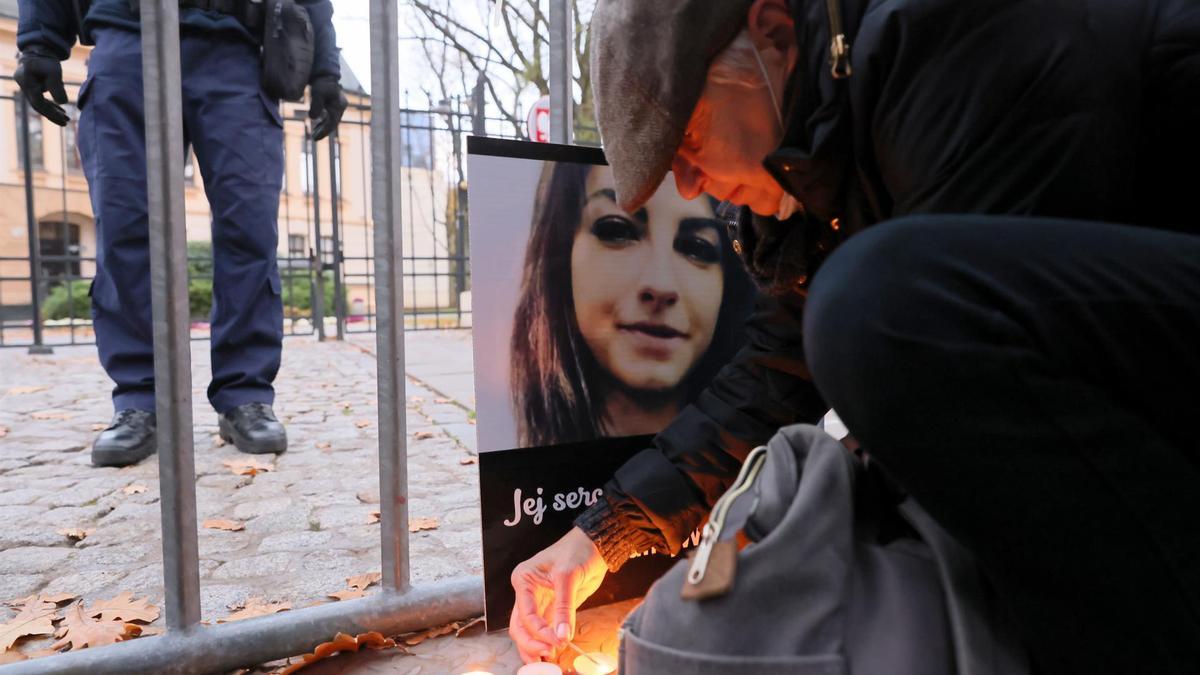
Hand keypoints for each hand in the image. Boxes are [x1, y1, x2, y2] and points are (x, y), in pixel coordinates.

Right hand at [13, 49, 68, 126]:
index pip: (38, 102)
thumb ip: (57, 87)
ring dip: (53, 111)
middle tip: (66, 122)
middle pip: (37, 105)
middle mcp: (23, 86)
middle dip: (52, 115)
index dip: (50, 112)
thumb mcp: (54, 72)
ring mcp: (26, 86)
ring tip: (66, 118)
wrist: (39, 50)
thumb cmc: (46, 60)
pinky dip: (51, 105)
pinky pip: (40, 99)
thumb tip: (62, 103)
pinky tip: (61, 110)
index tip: (63, 118)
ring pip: (39, 103)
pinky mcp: (31, 86)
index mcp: (26, 82)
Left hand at [308, 75, 346, 141]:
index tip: (315, 138)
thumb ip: (315, 105)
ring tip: (314, 135)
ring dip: (323, 128)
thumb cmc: (321, 83)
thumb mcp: (317, 93)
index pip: (332, 122)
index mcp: (338, 106)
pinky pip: (331, 117)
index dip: (323, 131)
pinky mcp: (335, 105)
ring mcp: (339, 106)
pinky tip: (316, 126)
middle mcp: (341, 107)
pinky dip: (324, 123)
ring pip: (332, 121)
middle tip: (314, 139)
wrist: (325, 75)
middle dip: (323, 132)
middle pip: (333, 123)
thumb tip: (312, 118)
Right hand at [509, 527, 607, 663]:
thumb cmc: (578, 550)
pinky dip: (547, 643)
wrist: (596, 545)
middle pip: (520, 627)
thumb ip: (564, 608)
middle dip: (531, 644)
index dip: (539, 631)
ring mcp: (539, 602)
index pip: (525, 614)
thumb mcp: (568, 577)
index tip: (556, 641)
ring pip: (529, 632)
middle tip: (548, 654)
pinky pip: (545, 630)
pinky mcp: (553, 609)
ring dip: (535, 648)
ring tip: (546, 661)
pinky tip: (552, 654)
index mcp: (524, 580)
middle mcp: (527, 593)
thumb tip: (562, 635)